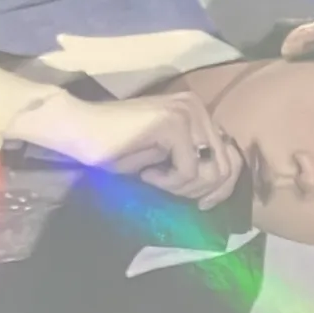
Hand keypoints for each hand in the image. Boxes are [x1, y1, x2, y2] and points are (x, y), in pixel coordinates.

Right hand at [20, 83, 244, 210]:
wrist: (80, 130)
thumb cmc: (117, 149)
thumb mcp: (167, 160)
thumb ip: (195, 164)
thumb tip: (221, 186)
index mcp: (199, 114)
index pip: (233, 158)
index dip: (222, 189)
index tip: (201, 204)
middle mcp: (198, 108)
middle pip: (226, 168)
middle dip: (199, 191)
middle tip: (169, 191)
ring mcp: (187, 112)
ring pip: (210, 171)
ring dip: (183, 188)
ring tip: (156, 181)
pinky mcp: (173, 122)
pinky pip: (189, 170)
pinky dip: (168, 182)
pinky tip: (147, 174)